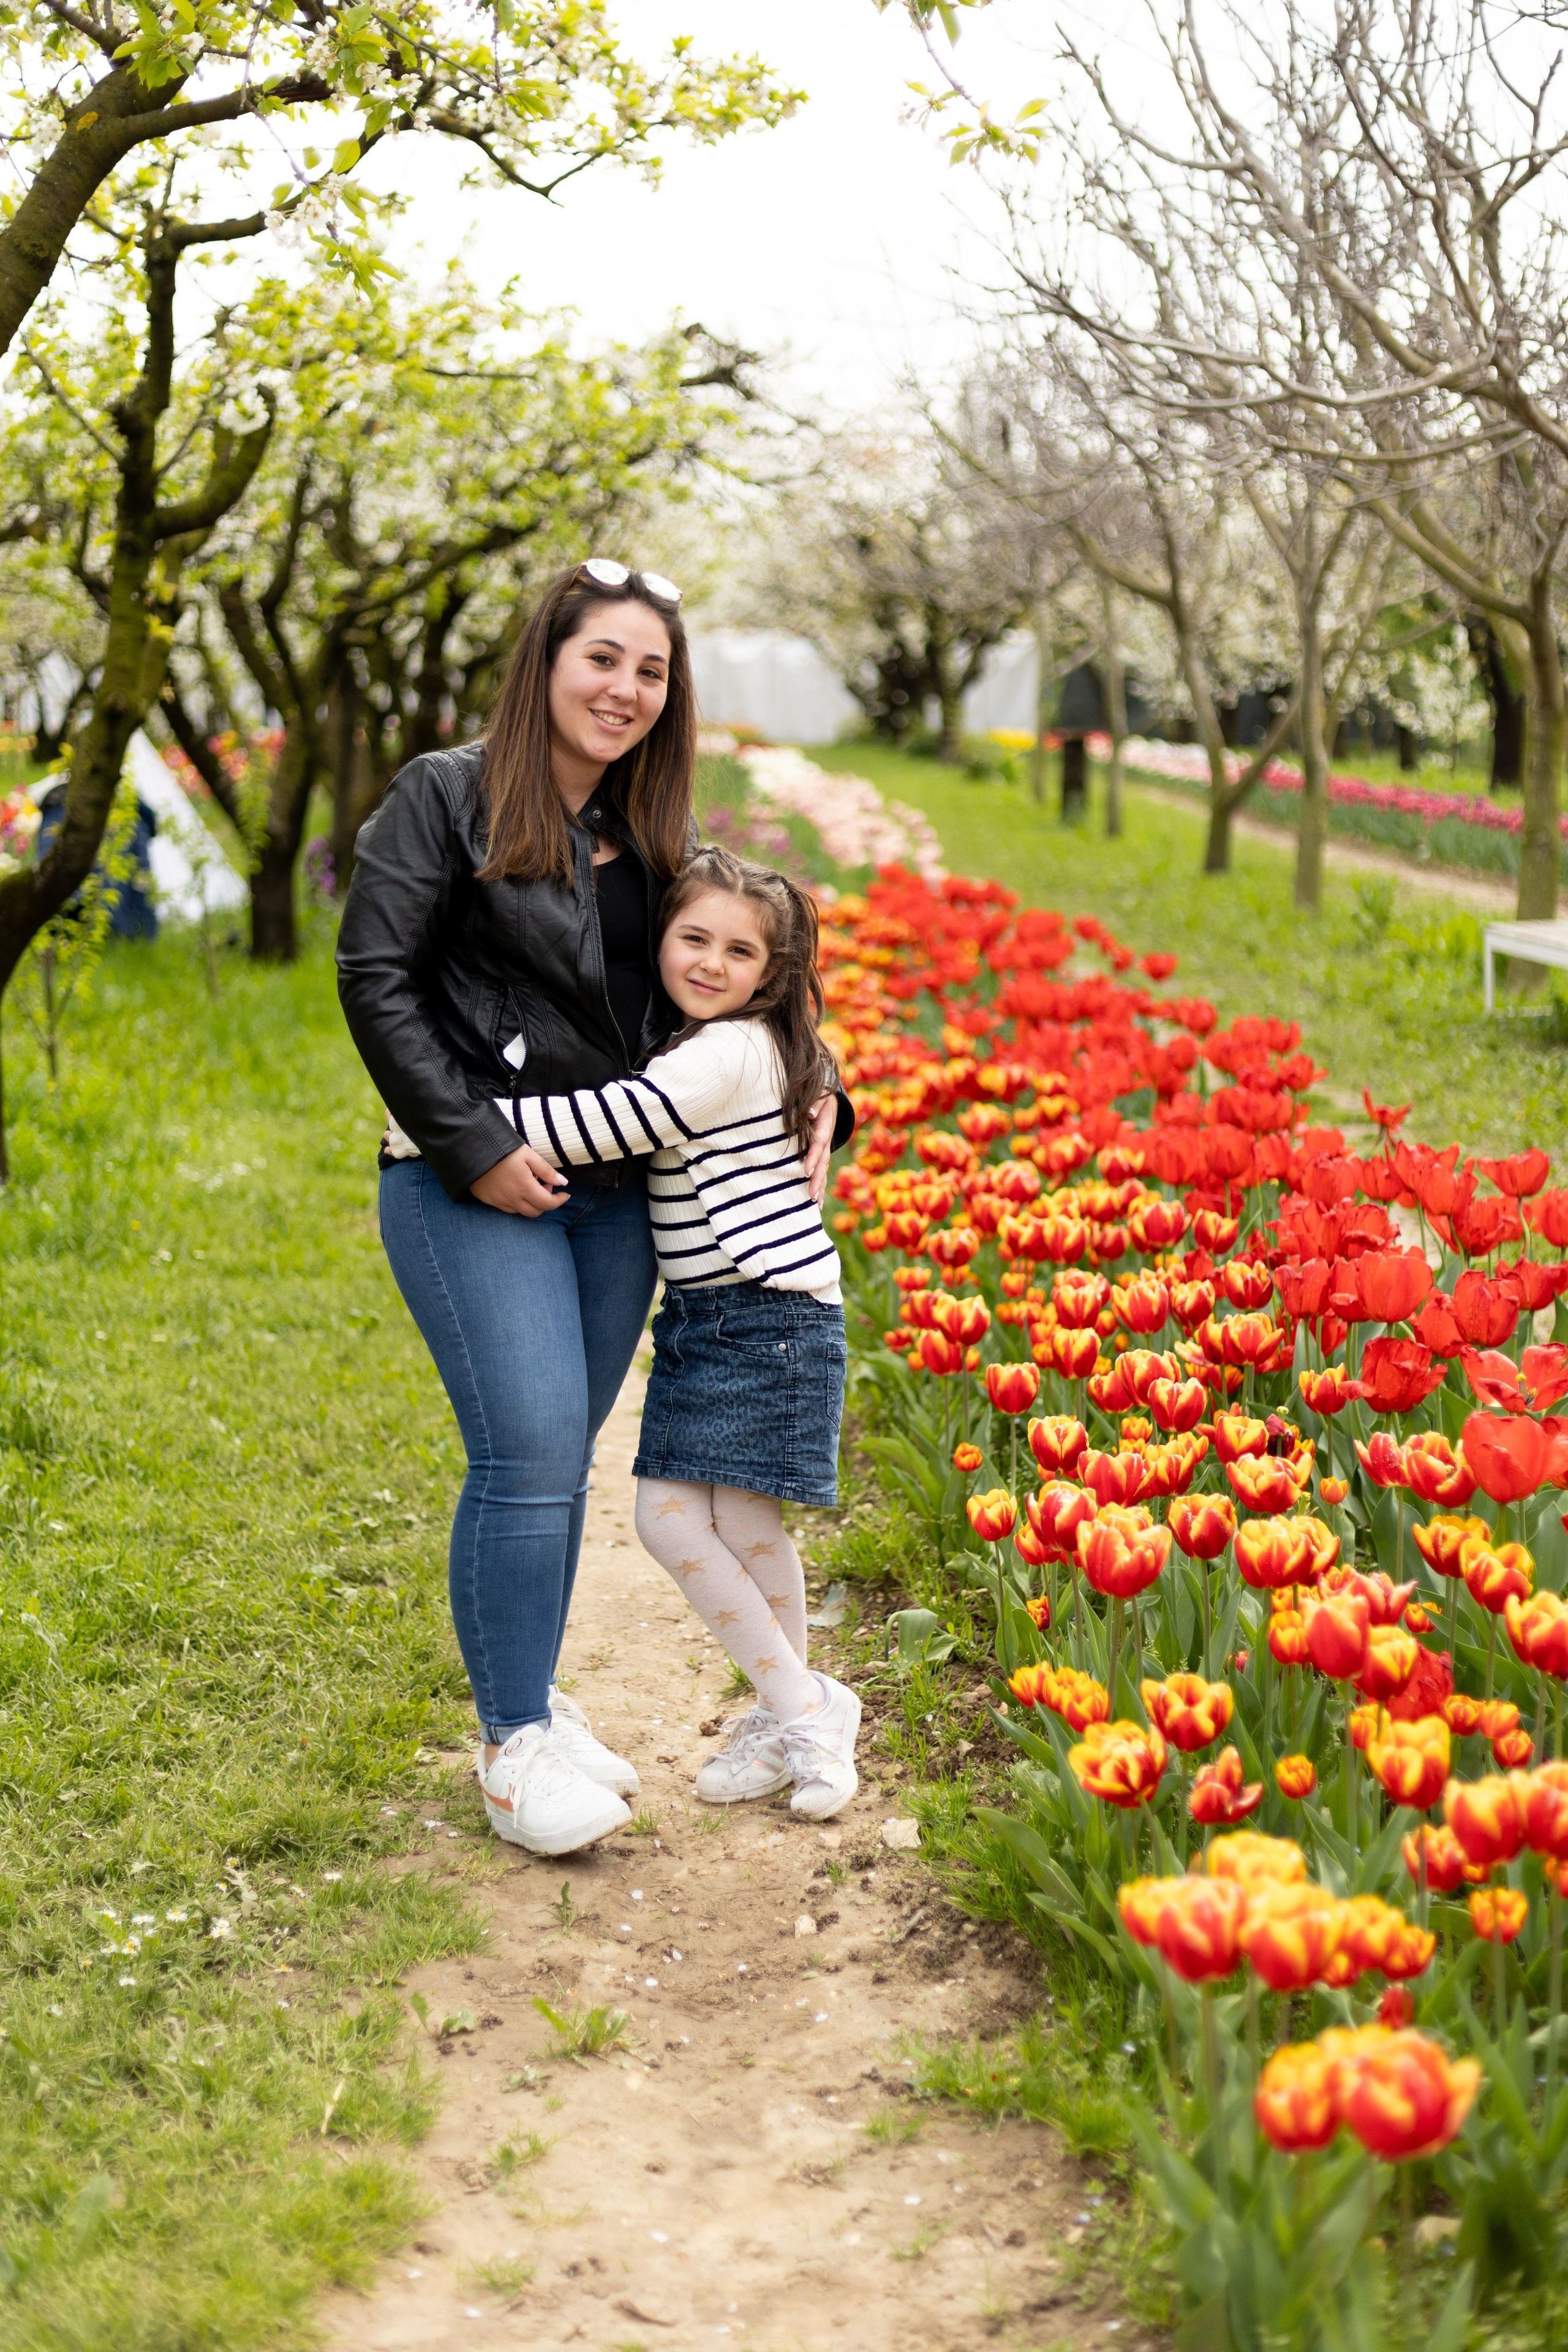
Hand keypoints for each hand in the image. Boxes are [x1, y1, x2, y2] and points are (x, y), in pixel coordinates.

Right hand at [470, 1145, 568, 1216]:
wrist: (472, 1148)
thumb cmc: (502, 1148)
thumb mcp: (528, 1154)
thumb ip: (546, 1170)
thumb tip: (563, 1182)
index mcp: (524, 1187)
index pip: (548, 1204)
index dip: (559, 1201)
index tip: (565, 1194)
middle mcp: (512, 1199)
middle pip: (535, 1212)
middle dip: (546, 1202)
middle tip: (545, 1185)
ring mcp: (498, 1202)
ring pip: (521, 1212)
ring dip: (531, 1203)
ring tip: (530, 1184)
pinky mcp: (488, 1200)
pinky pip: (507, 1208)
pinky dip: (517, 1202)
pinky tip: (515, 1188)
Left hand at [803, 1093, 835, 1207]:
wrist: (829, 1095)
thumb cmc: (820, 1093)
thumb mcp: (820, 1093)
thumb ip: (815, 1103)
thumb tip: (809, 1114)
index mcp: (825, 1126)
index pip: (819, 1144)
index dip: (813, 1157)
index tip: (806, 1171)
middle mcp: (827, 1140)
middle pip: (823, 1162)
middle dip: (817, 1179)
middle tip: (810, 1195)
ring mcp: (825, 1149)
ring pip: (824, 1170)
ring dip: (819, 1187)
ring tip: (814, 1204)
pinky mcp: (822, 1153)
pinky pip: (821, 1171)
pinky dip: (819, 1185)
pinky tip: (815, 1202)